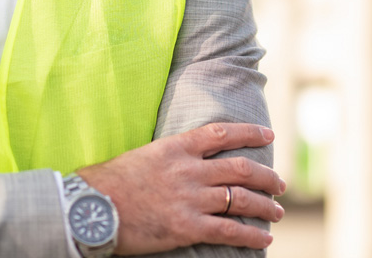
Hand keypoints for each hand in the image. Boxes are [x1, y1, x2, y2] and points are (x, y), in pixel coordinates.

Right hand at [77, 123, 284, 254]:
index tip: (268, 136)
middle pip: (241, 169)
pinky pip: (229, 231)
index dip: (249, 133)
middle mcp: (188, 170)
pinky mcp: (187, 226)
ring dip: (265, 206)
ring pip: (241, 200)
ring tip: (277, 212)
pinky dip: (251, 235)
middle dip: (267, 176)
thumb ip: (167, 158)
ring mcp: (190, 198)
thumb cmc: (108, 183)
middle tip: (280, 184)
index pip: (221, 134)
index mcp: (175, 148)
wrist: (92, 209)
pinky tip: (262, 238)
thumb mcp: (141, 157)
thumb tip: (181, 161)